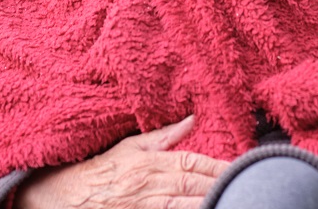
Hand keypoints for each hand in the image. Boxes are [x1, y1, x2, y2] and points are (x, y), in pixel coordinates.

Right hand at [16, 116, 228, 208]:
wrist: (71, 196)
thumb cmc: (105, 168)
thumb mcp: (132, 145)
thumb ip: (164, 135)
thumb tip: (192, 118)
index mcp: (150, 161)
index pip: (190, 162)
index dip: (216, 165)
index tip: (238, 166)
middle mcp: (150, 183)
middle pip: (192, 184)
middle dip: (219, 184)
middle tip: (245, 183)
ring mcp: (146, 205)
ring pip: (184, 205)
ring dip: (207, 202)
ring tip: (231, 200)